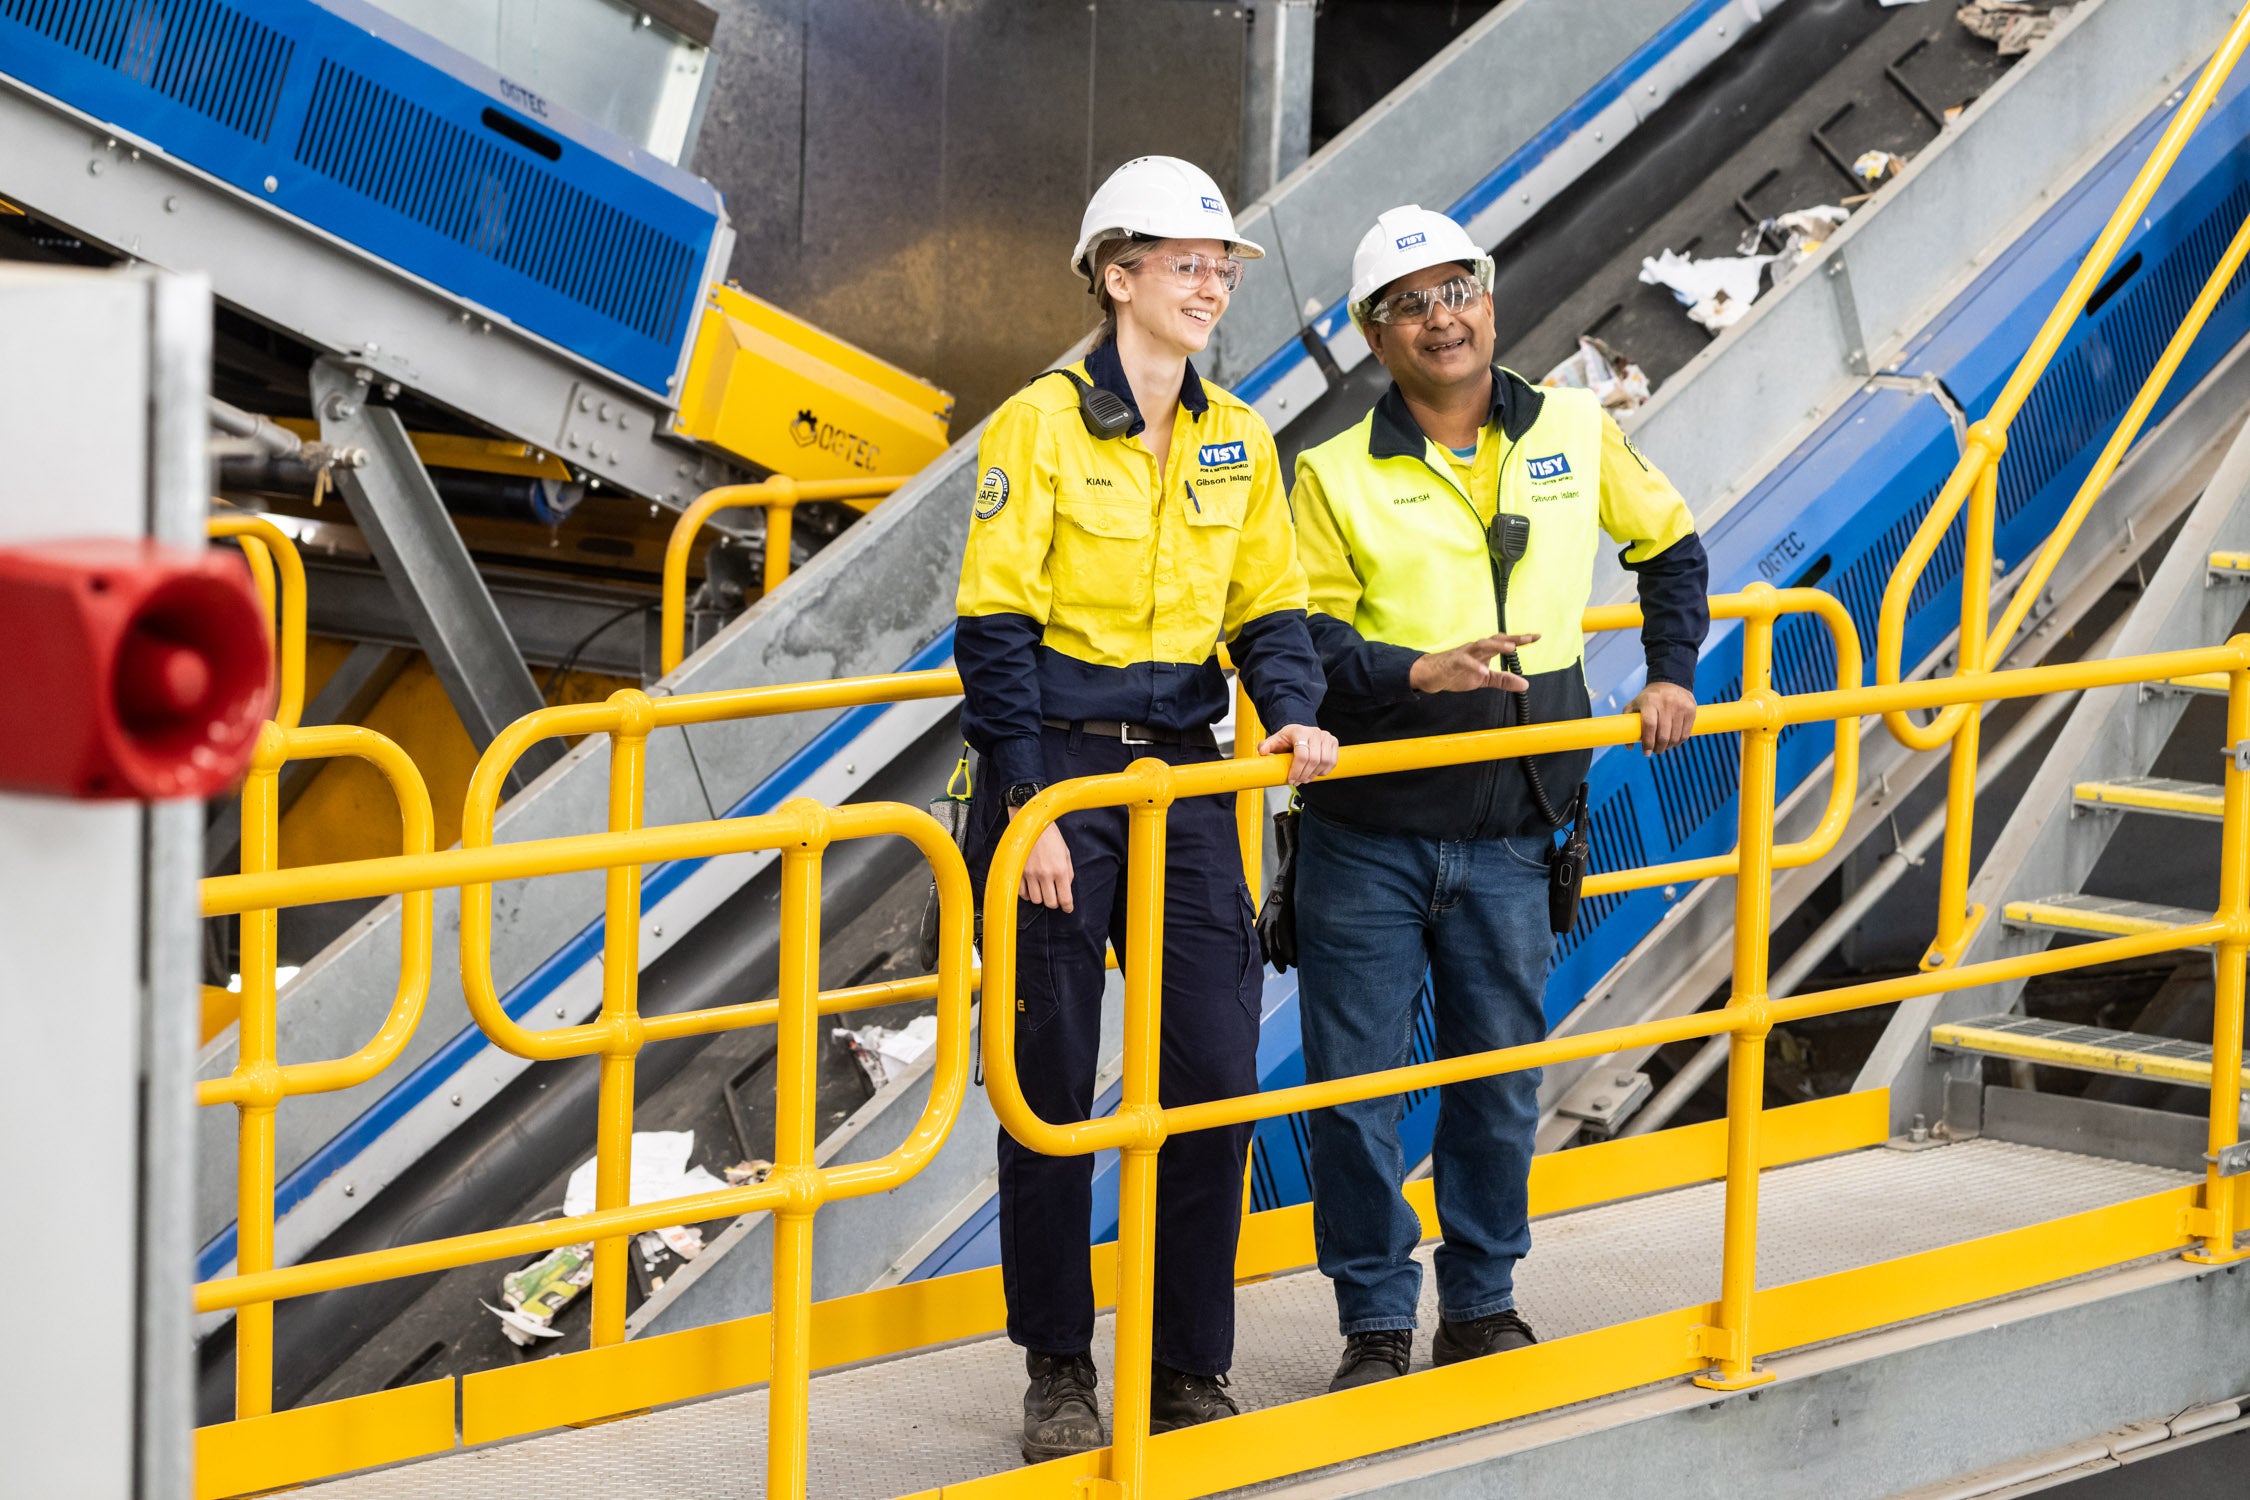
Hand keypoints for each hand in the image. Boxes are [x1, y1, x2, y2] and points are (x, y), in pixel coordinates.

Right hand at [1008, 809, 1074, 910]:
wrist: (1032, 824)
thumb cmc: (1051, 837)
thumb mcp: (1066, 853)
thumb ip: (1068, 873)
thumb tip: (1065, 889)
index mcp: (1060, 870)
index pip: (1065, 898)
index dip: (1067, 907)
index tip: (1067, 909)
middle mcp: (1045, 874)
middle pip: (1050, 903)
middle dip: (1054, 902)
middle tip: (1055, 897)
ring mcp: (1030, 874)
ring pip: (1036, 900)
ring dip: (1041, 898)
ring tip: (1043, 889)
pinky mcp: (1018, 871)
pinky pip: (1022, 893)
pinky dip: (1027, 894)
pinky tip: (1031, 888)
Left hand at [1258, 722, 1339, 783]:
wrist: (1300, 732)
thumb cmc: (1288, 737)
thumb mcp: (1275, 740)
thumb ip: (1266, 745)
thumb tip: (1262, 751)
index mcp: (1300, 732)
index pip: (1302, 754)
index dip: (1297, 770)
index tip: (1291, 780)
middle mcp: (1315, 733)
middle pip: (1314, 760)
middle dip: (1305, 775)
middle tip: (1298, 782)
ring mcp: (1326, 737)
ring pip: (1325, 761)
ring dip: (1315, 774)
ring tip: (1305, 779)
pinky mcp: (1333, 742)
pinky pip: (1332, 761)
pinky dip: (1324, 771)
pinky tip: (1315, 773)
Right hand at [1410, 633, 1538, 693]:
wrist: (1430, 675)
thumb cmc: (1456, 673)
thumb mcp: (1484, 679)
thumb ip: (1503, 680)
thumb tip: (1525, 684)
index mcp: (1484, 651)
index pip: (1504, 642)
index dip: (1520, 639)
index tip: (1536, 636)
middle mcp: (1476, 649)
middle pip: (1496, 640)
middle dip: (1512, 638)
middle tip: (1528, 638)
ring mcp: (1464, 654)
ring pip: (1482, 645)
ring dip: (1497, 646)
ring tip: (1511, 648)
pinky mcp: (1453, 662)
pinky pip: (1465, 662)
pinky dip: (1475, 666)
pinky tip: (1483, 671)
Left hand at [1628, 681, 1695, 754]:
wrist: (1670, 683)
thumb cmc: (1649, 698)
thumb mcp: (1634, 706)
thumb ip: (1627, 724)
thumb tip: (1629, 747)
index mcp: (1650, 702)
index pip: (1649, 725)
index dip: (1648, 742)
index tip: (1646, 753)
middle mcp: (1666, 703)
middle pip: (1663, 734)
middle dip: (1658, 748)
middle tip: (1655, 751)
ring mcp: (1680, 706)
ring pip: (1675, 737)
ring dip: (1668, 747)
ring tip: (1663, 747)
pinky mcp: (1691, 710)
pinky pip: (1685, 734)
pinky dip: (1679, 742)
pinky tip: (1673, 742)